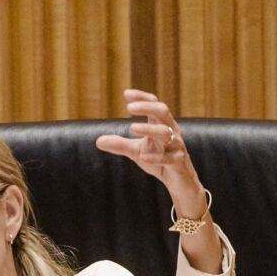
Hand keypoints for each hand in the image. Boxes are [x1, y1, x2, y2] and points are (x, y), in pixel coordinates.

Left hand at [94, 88, 207, 216]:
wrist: (179, 181)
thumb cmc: (158, 160)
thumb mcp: (136, 151)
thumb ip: (119, 144)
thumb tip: (98, 141)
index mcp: (162, 124)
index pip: (154, 104)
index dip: (142, 98)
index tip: (126, 94)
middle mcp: (172, 131)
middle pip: (163, 112)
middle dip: (147, 107)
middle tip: (129, 108)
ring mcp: (176, 146)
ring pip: (167, 133)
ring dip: (149, 129)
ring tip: (132, 128)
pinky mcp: (179, 163)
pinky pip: (169, 158)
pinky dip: (156, 157)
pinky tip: (143, 156)